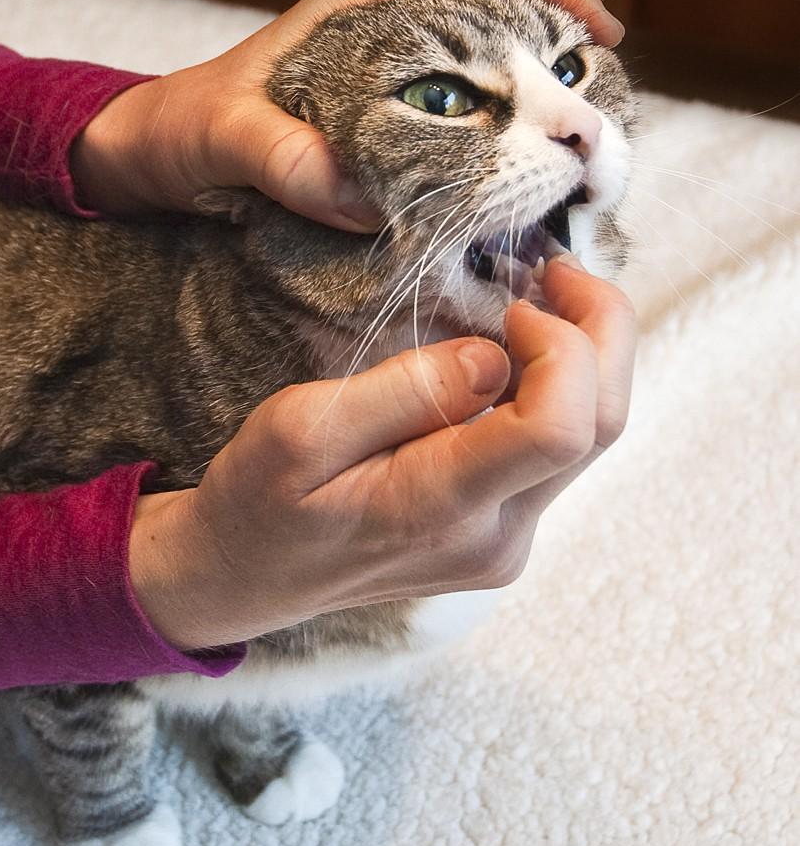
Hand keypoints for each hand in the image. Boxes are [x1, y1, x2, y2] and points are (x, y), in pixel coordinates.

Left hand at [71, 0, 624, 229]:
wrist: (130, 161)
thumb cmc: (168, 127)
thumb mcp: (217, 135)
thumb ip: (280, 158)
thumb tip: (363, 201)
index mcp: (361, 11)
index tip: (598, 33)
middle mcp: (381, 46)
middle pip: (495, 34)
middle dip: (552, 69)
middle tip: (593, 128)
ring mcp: (378, 98)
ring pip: (476, 98)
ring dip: (521, 132)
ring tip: (565, 178)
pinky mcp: (365, 149)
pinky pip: (441, 151)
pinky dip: (475, 176)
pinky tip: (497, 214)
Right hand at [127, 255, 635, 649]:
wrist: (243, 576)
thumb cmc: (257, 498)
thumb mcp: (299, 428)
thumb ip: (403, 392)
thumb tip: (494, 357)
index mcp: (441, 508)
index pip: (562, 430)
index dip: (564, 347)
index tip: (511, 301)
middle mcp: (495, 538)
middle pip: (603, 427)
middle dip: (601, 330)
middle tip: (554, 269)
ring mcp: (506, 544)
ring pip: (592, 438)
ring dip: (584, 356)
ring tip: (536, 296)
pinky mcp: (504, 535)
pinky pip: (558, 452)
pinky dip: (557, 388)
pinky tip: (514, 351)